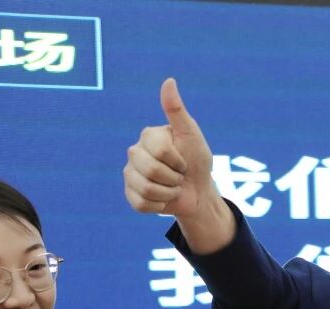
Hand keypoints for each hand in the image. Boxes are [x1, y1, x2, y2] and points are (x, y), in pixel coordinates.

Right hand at [124, 79, 233, 250]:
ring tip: (172, 187)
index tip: (184, 160)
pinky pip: (140, 204)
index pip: (158, 150)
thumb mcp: (191, 136)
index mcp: (148, 136)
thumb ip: (177, 111)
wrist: (199, 193)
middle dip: (173, 178)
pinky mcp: (131, 195)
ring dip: (168, 193)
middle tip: (179, 176)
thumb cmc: (197, 162)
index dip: (177, 160)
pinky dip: (159, 206)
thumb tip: (169, 81)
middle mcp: (135, 152)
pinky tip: (164, 199)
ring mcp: (130, 174)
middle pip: (149, 170)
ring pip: (145, 189)